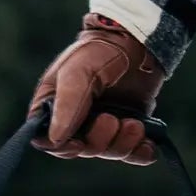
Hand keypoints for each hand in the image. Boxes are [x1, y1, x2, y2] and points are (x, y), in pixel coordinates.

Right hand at [30, 14, 160, 163]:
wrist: (136, 42)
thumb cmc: (98, 52)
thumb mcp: (78, 72)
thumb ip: (67, 103)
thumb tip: (56, 139)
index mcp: (53, 108)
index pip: (47, 141)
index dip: (63, 148)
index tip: (79, 141)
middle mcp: (76, 122)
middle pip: (82, 150)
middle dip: (100, 140)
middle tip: (113, 119)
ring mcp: (103, 126)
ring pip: (109, 152)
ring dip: (123, 143)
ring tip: (135, 124)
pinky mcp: (128, 129)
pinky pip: (135, 154)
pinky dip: (142, 152)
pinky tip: (148, 144)